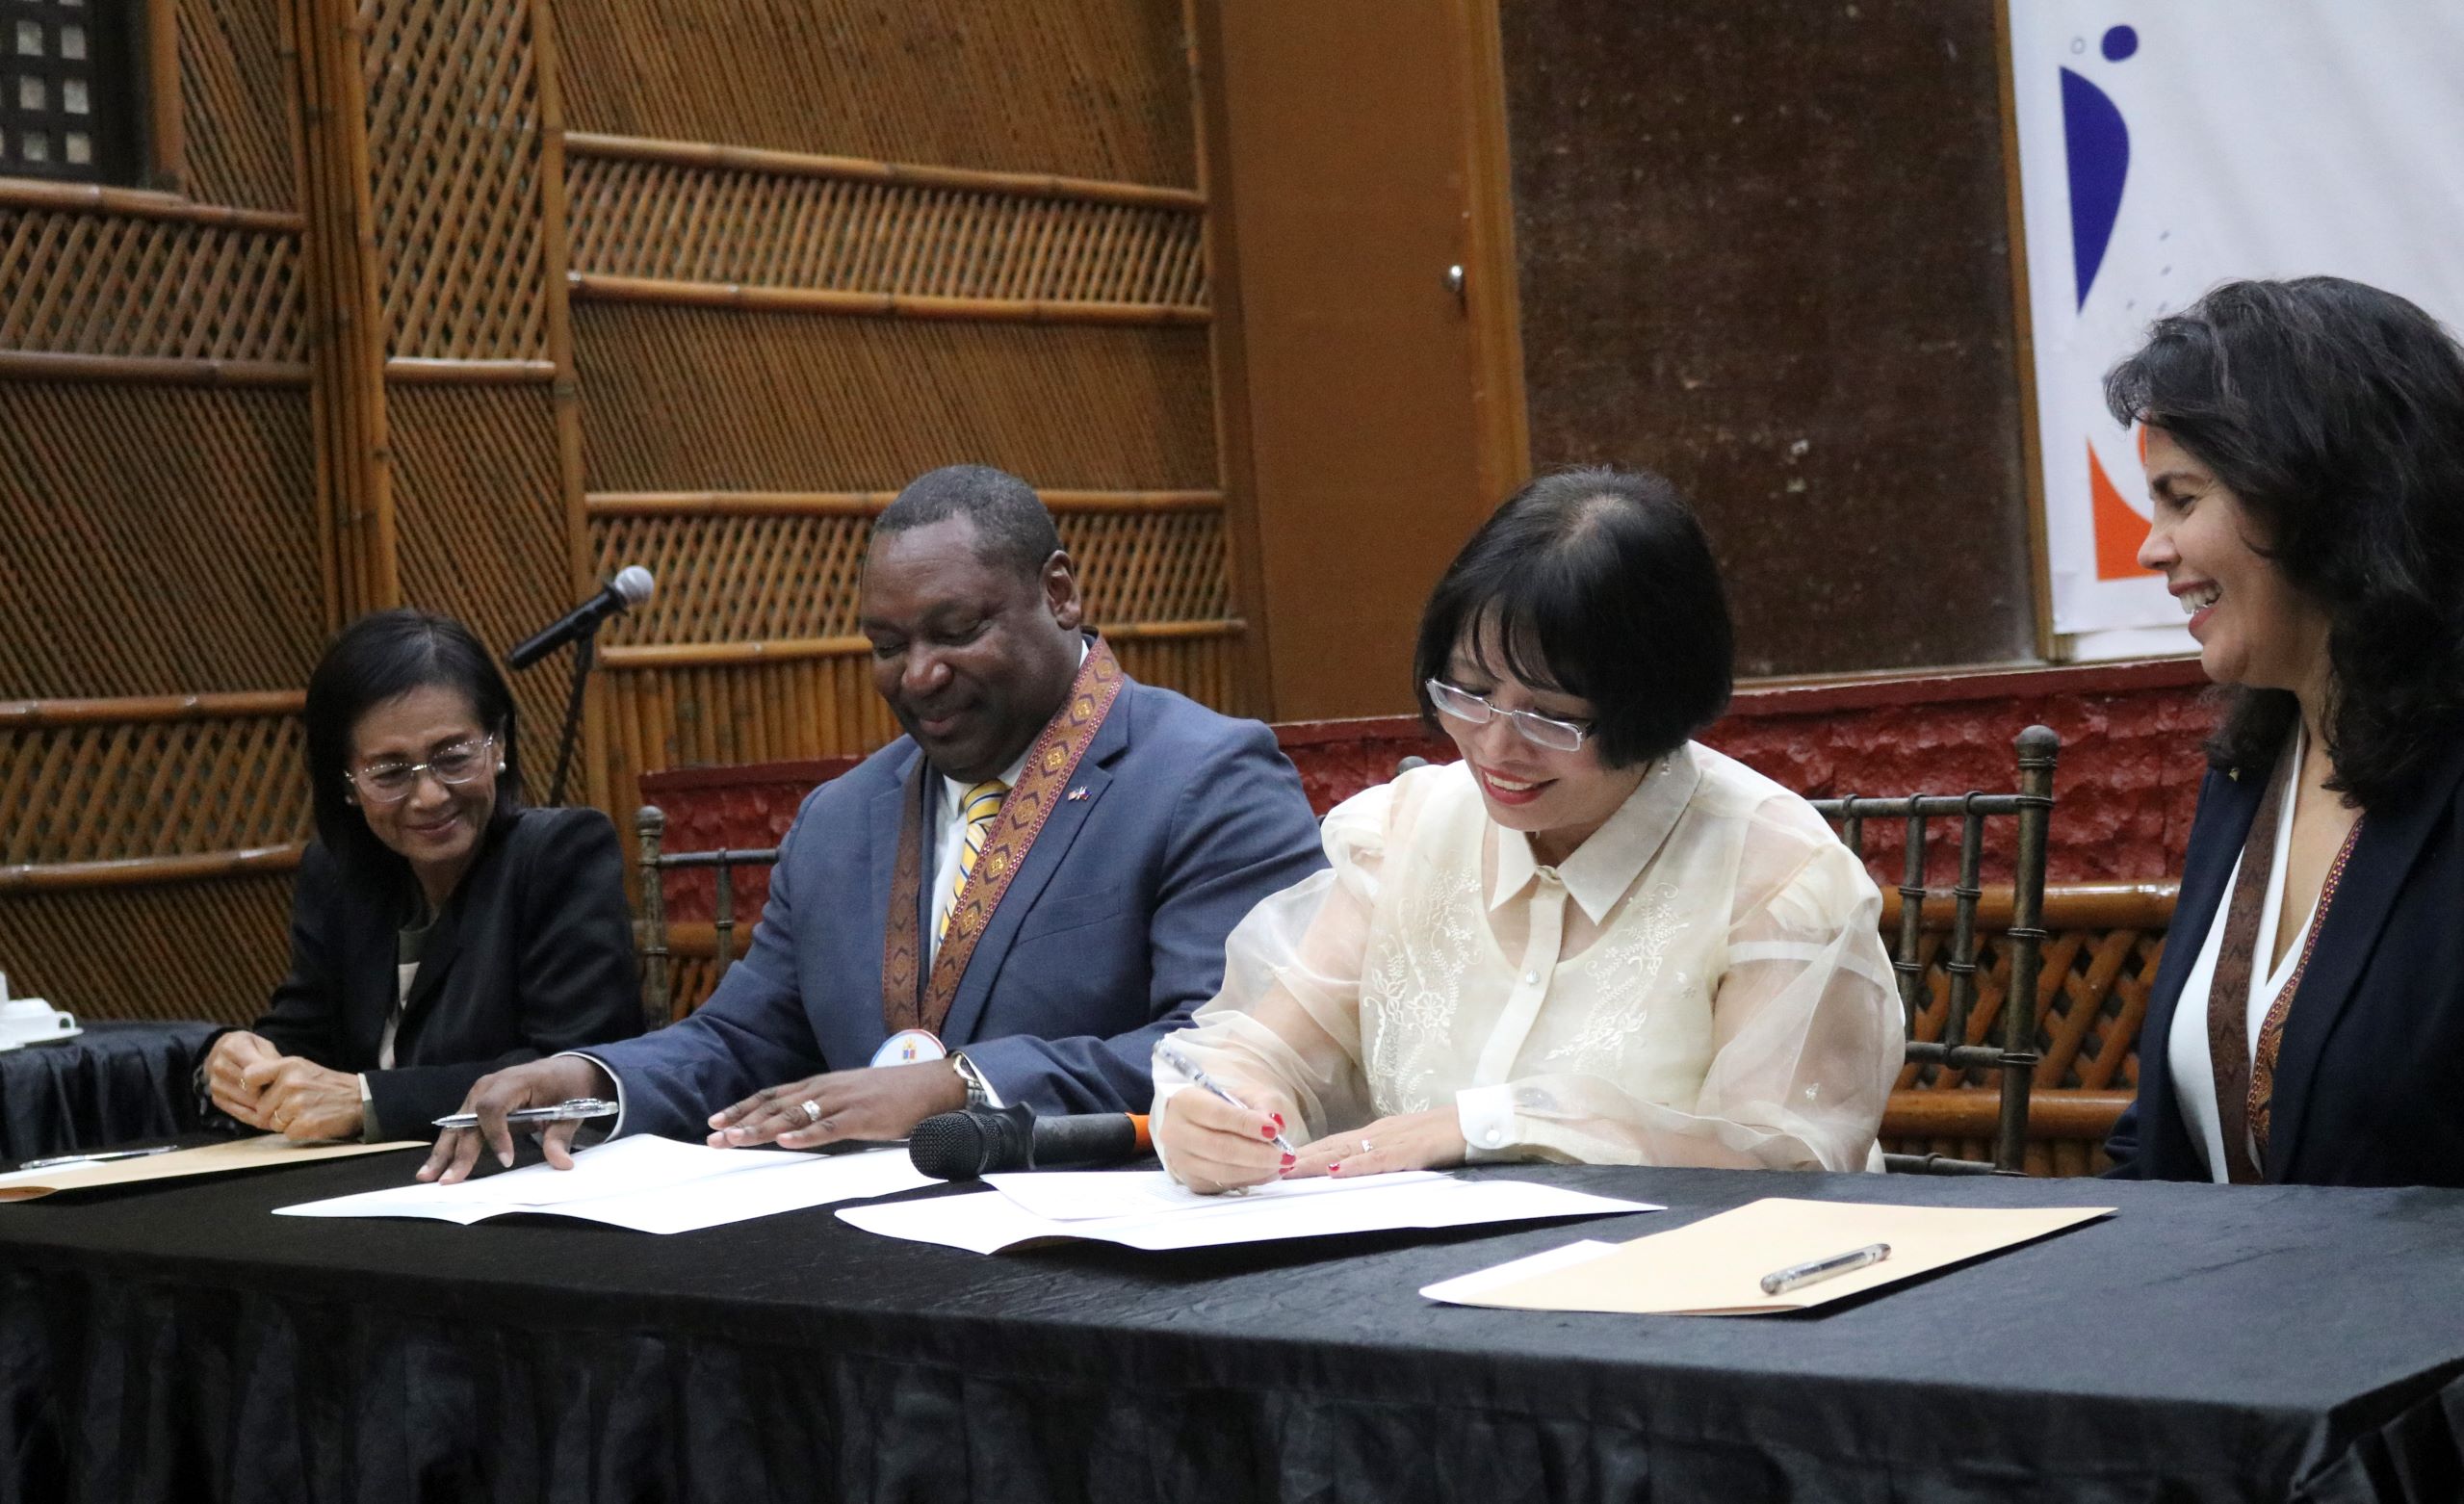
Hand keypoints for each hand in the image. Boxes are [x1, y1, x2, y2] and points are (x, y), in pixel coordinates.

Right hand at [203, 1030, 280, 1123]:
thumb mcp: (264, 1047)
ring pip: (246, 1103)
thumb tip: (283, 1079)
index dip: (271, 1080)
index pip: (253, 1072)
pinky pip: (238, 1113)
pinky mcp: (216, 1098)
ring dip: (264, 1107)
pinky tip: (267, 1114)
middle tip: (285, 1098)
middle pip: (250, 1089)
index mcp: (231, 1048)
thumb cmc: (252, 1049)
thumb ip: (272, 1060)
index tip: (285, 1084)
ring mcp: (215, 1084)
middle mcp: (219, 1066)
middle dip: (270, 1095)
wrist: (225, 1055)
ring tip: (279, 1104)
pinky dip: (255, 1116)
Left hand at [240, 1056, 362, 1140]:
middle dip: (274, 1112)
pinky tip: (313, 1121)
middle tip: (297, 1105)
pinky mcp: (306, 1123)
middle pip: (261, 1107)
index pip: (250, 1076)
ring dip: (287, 1122)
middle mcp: (291, 1083)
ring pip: (273, 1123)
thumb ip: (274, 1075)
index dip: (252, 1089)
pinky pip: (287, 1134)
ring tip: (307, 1112)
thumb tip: (244, 1090)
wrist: (360, 1099)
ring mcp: (299, 1104)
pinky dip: (298, 1131)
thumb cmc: (327, 1086)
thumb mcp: (301, 1069)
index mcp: (289, 1066)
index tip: (262, 1093)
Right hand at [420, 1055, 611, 1183]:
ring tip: (427, 1176)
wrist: (564, 1070)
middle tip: (449, 1181)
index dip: (496, 1134)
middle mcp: (489, 1085)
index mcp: (515, 1081)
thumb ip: (560, 1136)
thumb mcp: (571, 1110)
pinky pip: (459, 1126)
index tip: (507, 1160)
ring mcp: (479, 1094)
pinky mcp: (476, 1105)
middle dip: (459, 1152)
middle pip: (468, 1119)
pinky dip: (448, 1147)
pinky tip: (435, 1167)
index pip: (493, 1107)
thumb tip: (561, 1164)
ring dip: (442, 1152)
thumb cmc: (567, 1087)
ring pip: (457, 1125)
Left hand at [705, 1060, 966, 1149]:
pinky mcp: (864, 1117)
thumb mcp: (851, 1096)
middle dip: (742, 1122)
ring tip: (736, 1140)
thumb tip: (799, 1126)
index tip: (716, 1121)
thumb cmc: (894, 1095)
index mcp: (822, 1085)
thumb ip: (825, 1108)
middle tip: (713, 1138)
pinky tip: (786, 1143)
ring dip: (762, 1129)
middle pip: (775, 1106)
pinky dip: (806, 1136)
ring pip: (795, 1117)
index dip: (744, 1108)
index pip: (773, 1095)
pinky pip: (829, 1128)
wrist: (933, 1085)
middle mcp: (826, 1089)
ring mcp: (844, 1102)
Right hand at [1155, 1083, 1297, 1193]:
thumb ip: (1262, 1104)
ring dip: (1258, 1170)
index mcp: (1185, 1103)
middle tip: (1286, 1154)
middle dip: (1258, 1153)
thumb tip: (1275, 1123)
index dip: (1247, 1124)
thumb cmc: (1226, 1106)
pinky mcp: (1193, 1181)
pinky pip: (1225, 1184)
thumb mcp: (1245, 1094)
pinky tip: (1269, 1171)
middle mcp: (1176, 1133)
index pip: (1217, 1115)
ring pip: (1223, 1171)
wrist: (1203, 1124)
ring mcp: (1182, 1160)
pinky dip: (1252, 1179)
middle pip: (1220, 1148)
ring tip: (1282, 1163)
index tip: (1274, 1130)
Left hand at [1286, 1107, 1465, 1180]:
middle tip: (1265, 1168)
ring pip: (1345, 1152)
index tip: (1274, 1164)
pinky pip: (1378, 1160)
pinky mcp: (1410, 1151)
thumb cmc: (1441, 1136)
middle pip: (1329, 1147)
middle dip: (1297, 1159)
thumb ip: (1379, 1157)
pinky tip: (1336, 1172)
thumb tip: (1351, 1170)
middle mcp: (1376, 1134)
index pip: (1330, 1146)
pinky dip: (1355, 1167)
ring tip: (1287, 1170)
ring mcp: (1392, 1140)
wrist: (1474, 1122)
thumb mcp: (1403, 1148)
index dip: (1302, 1155)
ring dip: (1314, 1162)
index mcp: (1373, 1134)